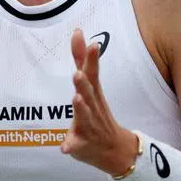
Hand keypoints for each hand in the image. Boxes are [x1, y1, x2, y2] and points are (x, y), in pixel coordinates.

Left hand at [60, 29, 139, 177]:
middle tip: (78, 73)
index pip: (93, 73)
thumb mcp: (91, 85)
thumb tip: (77, 30)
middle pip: (89, 93)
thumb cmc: (98, 112)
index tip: (93, 44)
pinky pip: (76, 146)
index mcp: (93, 93)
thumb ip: (81, 59)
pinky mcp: (82, 144)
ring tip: (76, 99)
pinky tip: (64, 147)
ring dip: (81, 108)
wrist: (116, 150)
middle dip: (84, 84)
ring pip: (85, 117)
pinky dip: (70, 146)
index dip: (91, 59)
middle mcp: (93, 107)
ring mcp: (89, 126)